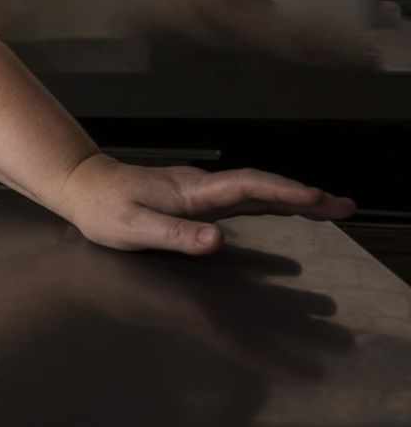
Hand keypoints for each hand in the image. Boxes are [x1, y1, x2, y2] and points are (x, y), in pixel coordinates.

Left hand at [55, 153, 357, 255]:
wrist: (82, 186)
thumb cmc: (104, 208)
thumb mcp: (134, 227)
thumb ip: (176, 235)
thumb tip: (216, 240)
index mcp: (192, 191)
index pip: (247, 187)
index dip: (283, 191)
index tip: (316, 198)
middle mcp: (201, 186)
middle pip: (262, 186)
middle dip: (304, 195)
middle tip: (344, 206)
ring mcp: (200, 190)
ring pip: (256, 190)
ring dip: (293, 197)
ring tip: (331, 208)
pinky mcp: (195, 197)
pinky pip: (243, 196)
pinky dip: (271, 200)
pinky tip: (284, 209)